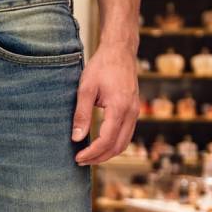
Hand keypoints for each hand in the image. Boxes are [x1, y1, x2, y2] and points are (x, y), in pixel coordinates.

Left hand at [71, 43, 139, 165]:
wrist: (120, 51)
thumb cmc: (102, 66)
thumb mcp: (86, 88)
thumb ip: (81, 114)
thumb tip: (76, 138)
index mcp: (119, 107)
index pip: (106, 140)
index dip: (92, 152)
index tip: (78, 157)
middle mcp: (131, 112)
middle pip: (117, 147)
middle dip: (99, 158)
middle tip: (81, 160)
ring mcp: (135, 112)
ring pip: (124, 144)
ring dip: (107, 154)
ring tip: (89, 156)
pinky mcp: (134, 111)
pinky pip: (126, 135)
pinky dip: (114, 145)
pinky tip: (100, 145)